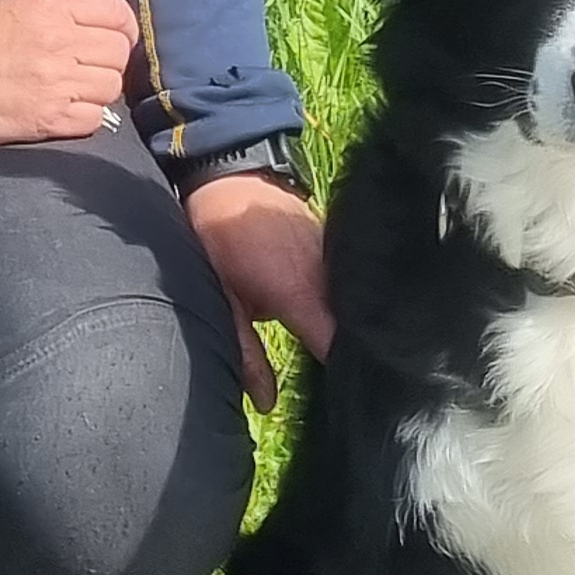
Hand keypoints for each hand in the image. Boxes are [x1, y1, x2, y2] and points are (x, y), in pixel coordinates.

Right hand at [0, 0, 141, 146]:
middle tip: (89, 66)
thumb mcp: (12, 3)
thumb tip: (97, 21)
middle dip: (109, 60)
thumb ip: (58, 7)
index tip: (115, 36)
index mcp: (50, 5)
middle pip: (118, 51)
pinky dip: (85, 116)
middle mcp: (59, 40)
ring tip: (74, 89)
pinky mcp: (50, 119)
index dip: (122, 26)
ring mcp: (57, 81)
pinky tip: (64, 109)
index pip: (116, 11)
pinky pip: (95, 118)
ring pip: (112, 86)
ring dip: (98, 89)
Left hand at [183, 172, 333, 414]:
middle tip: (353, 387)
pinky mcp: (337, 246)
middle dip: (354, 356)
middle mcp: (330, 277)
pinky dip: (346, 303)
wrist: (230, 172)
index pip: (341, 349)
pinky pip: (350, 284)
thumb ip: (245, 354)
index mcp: (302, 295)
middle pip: (356, 330)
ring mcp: (337, 259)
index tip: (352, 399)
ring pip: (355, 307)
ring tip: (352, 355)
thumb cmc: (218, 236)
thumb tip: (269, 402)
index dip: (349, 376)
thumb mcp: (221, 300)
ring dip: (353, 327)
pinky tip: (340, 317)